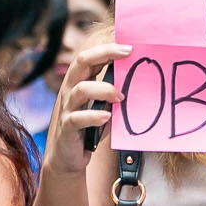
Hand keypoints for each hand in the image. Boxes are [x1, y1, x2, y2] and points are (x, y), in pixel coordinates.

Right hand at [46, 40, 131, 175]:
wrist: (67, 158)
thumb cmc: (89, 129)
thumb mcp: (104, 108)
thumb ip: (114, 95)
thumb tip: (138, 82)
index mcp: (79, 82)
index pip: (89, 57)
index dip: (108, 49)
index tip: (130, 48)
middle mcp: (70, 91)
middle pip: (81, 63)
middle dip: (104, 54)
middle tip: (127, 55)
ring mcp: (67, 108)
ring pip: (80, 89)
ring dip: (103, 89)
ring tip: (120, 97)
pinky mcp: (67, 127)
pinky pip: (77, 118)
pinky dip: (93, 116)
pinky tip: (106, 117)